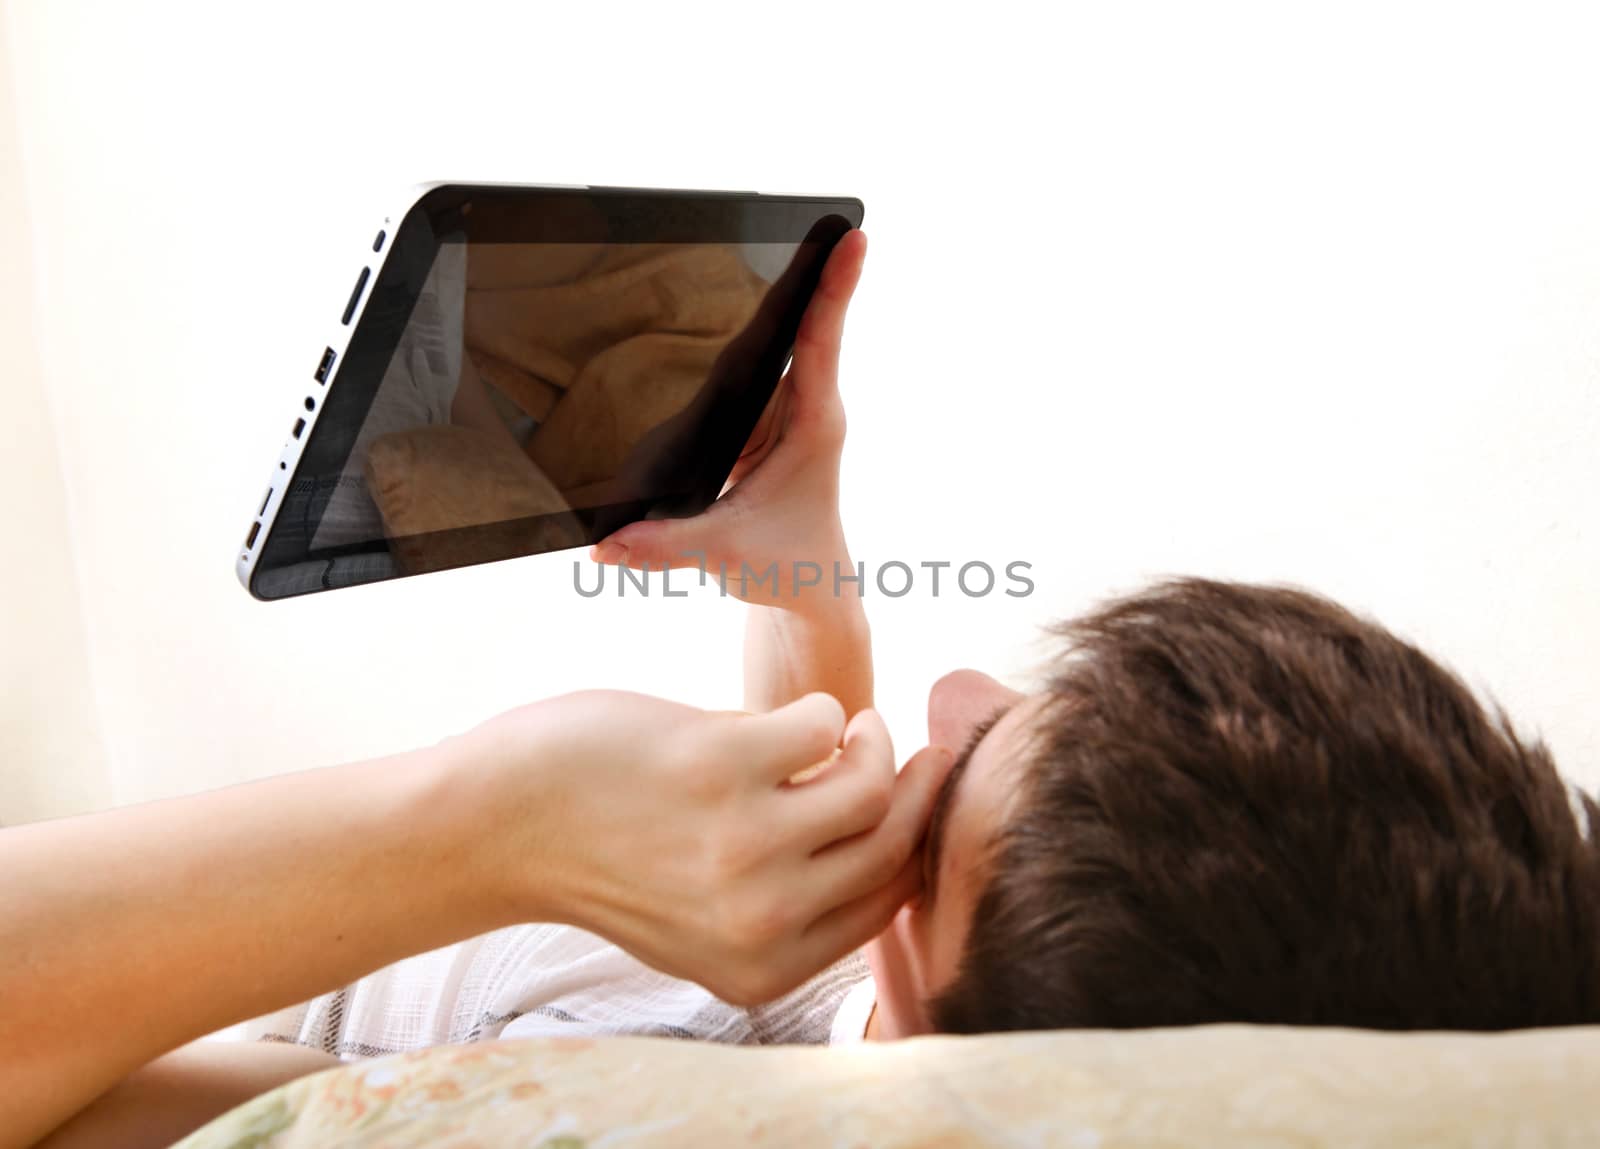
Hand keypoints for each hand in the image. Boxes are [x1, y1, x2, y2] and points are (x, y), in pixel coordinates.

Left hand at [457, 685, 951, 1004]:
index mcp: (763, 968)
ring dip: (874, 742)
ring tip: (852, 725)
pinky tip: (795, 715)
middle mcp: (762, 918)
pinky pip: (822, 725)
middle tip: (912, 751)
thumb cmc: (607, 859)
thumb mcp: (704, 925)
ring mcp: (746, 843)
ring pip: (870, 786)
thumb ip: (787, 912)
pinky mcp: (725, 764)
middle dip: (917, 790)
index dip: (909, 846)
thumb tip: (891, 842)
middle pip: (891, 845)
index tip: (911, 802)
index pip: (884, 904)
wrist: (501, 821)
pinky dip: (819, 711)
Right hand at [589, 230, 867, 606]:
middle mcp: (804, 411)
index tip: (853, 238)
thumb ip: (667, 546)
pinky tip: (719, 303)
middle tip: (822, 218)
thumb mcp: (726, 554)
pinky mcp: (760, 424)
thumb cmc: (789, 567)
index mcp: (813, 427)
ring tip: (785, 239)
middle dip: (807, 274)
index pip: (821, 343)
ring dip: (773, 301)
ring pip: (776, 346)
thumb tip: (605, 544)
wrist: (810, 592)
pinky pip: (748, 370)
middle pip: (805, 328)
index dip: (834, 289)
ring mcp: (782, 415)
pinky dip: (740, 340)